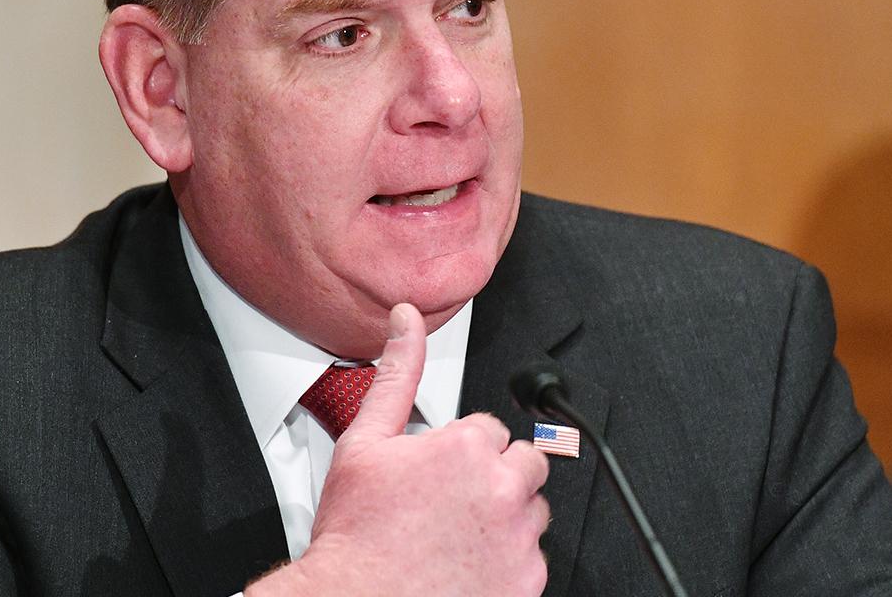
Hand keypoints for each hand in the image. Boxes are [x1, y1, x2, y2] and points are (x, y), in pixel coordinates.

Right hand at [247, 304, 549, 596]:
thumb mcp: (365, 442)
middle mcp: (502, 489)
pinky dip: (509, 560)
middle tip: (454, 501)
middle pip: (526, 463)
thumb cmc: (356, 535)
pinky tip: (470, 563)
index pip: (490, 429)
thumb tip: (406, 321)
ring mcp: (518, 537)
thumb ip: (397, 374)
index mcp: (468, 448)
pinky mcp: (526, 580)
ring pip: (534, 509)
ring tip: (460, 533)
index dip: (460, 450)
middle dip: (496, 475)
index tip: (439, 474)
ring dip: (507, 515)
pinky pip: (534, 557)